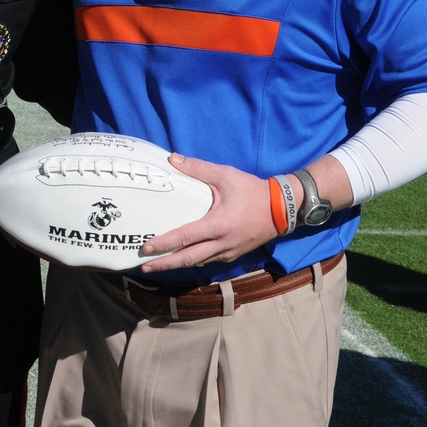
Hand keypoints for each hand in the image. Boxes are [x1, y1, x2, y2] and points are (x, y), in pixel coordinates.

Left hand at [140, 155, 281, 272]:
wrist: (283, 209)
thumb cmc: (253, 191)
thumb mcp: (226, 175)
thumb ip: (198, 168)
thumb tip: (173, 159)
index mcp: (218, 225)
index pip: (184, 238)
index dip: (163, 244)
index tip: (146, 248)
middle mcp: (222, 243)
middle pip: (187, 259)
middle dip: (164, 264)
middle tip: (144, 266)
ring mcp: (228, 252)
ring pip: (197, 263)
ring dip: (176, 265)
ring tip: (157, 265)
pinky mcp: (233, 255)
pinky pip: (208, 261)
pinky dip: (193, 261)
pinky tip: (182, 259)